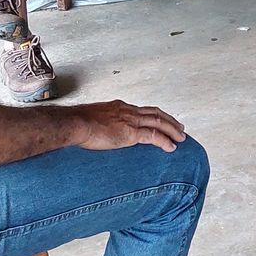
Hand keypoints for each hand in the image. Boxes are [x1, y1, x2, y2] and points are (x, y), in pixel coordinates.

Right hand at [72, 100, 186, 151]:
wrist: (74, 123)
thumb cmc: (76, 124)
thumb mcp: (90, 121)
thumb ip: (99, 125)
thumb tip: (95, 133)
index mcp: (119, 107)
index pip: (142, 110)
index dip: (154, 115)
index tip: (161, 120)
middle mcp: (128, 111)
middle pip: (155, 113)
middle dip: (169, 120)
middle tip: (179, 127)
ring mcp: (130, 120)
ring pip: (159, 122)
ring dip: (172, 130)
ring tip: (181, 138)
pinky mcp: (130, 132)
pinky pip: (154, 136)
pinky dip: (165, 141)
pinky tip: (171, 147)